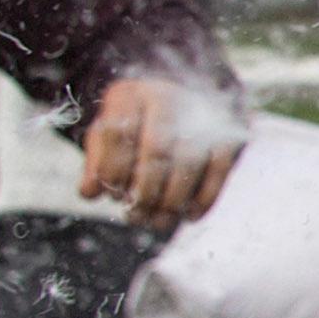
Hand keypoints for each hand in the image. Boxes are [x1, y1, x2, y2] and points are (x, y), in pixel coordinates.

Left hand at [78, 73, 238, 226]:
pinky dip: (204, 198)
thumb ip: (97, 161)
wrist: (185, 98)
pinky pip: (219, 170)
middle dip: (145, 190)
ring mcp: (202, 115)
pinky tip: (189, 216)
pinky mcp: (228, 135)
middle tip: (136, 216)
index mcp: (131, 95)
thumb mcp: (108, 135)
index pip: (118, 133)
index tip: (111, 194)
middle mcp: (168, 98)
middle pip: (156, 150)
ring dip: (172, 200)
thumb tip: (90, 193)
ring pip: (189, 163)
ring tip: (158, 222)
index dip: (112, 169)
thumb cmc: (136, 125)